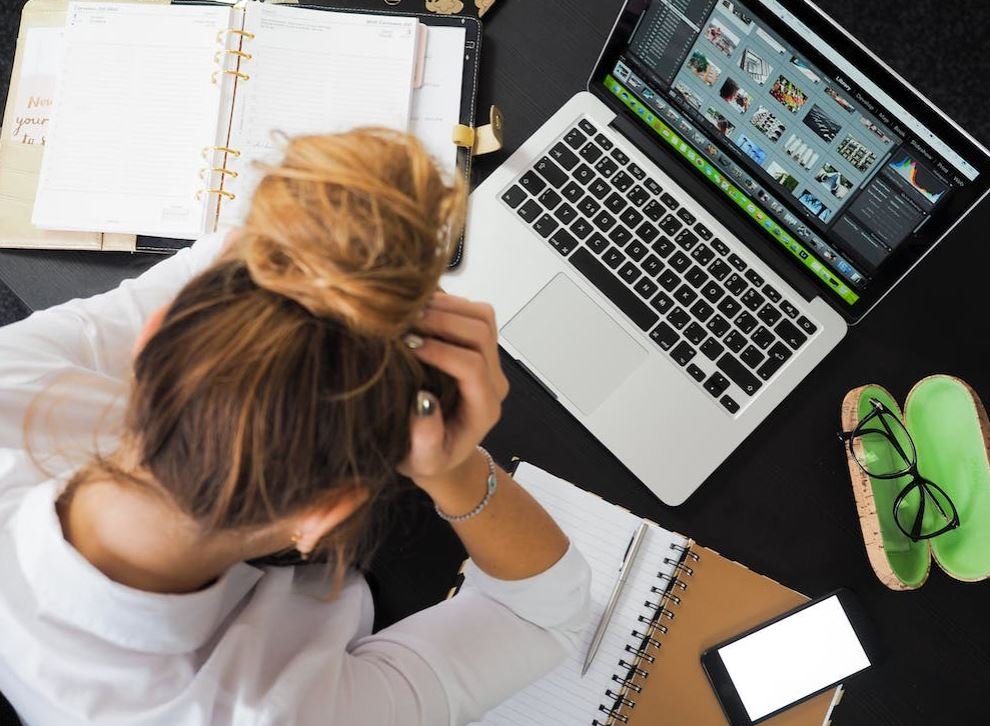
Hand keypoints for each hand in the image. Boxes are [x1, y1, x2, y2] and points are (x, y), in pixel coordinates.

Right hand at [398, 293, 508, 491]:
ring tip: (409, 311)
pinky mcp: (479, 347)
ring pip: (482, 316)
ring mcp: (490, 361)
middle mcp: (493, 381)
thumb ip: (426, 439)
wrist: (442, 452)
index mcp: (483, 408)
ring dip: (446, 307)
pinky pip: (474, 313)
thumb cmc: (430, 457)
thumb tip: (423, 402)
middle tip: (404, 320)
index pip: (472, 366)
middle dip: (442, 321)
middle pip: (481, 333)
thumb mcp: (422, 460)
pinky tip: (418, 310)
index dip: (440, 351)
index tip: (407, 345)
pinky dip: (447, 304)